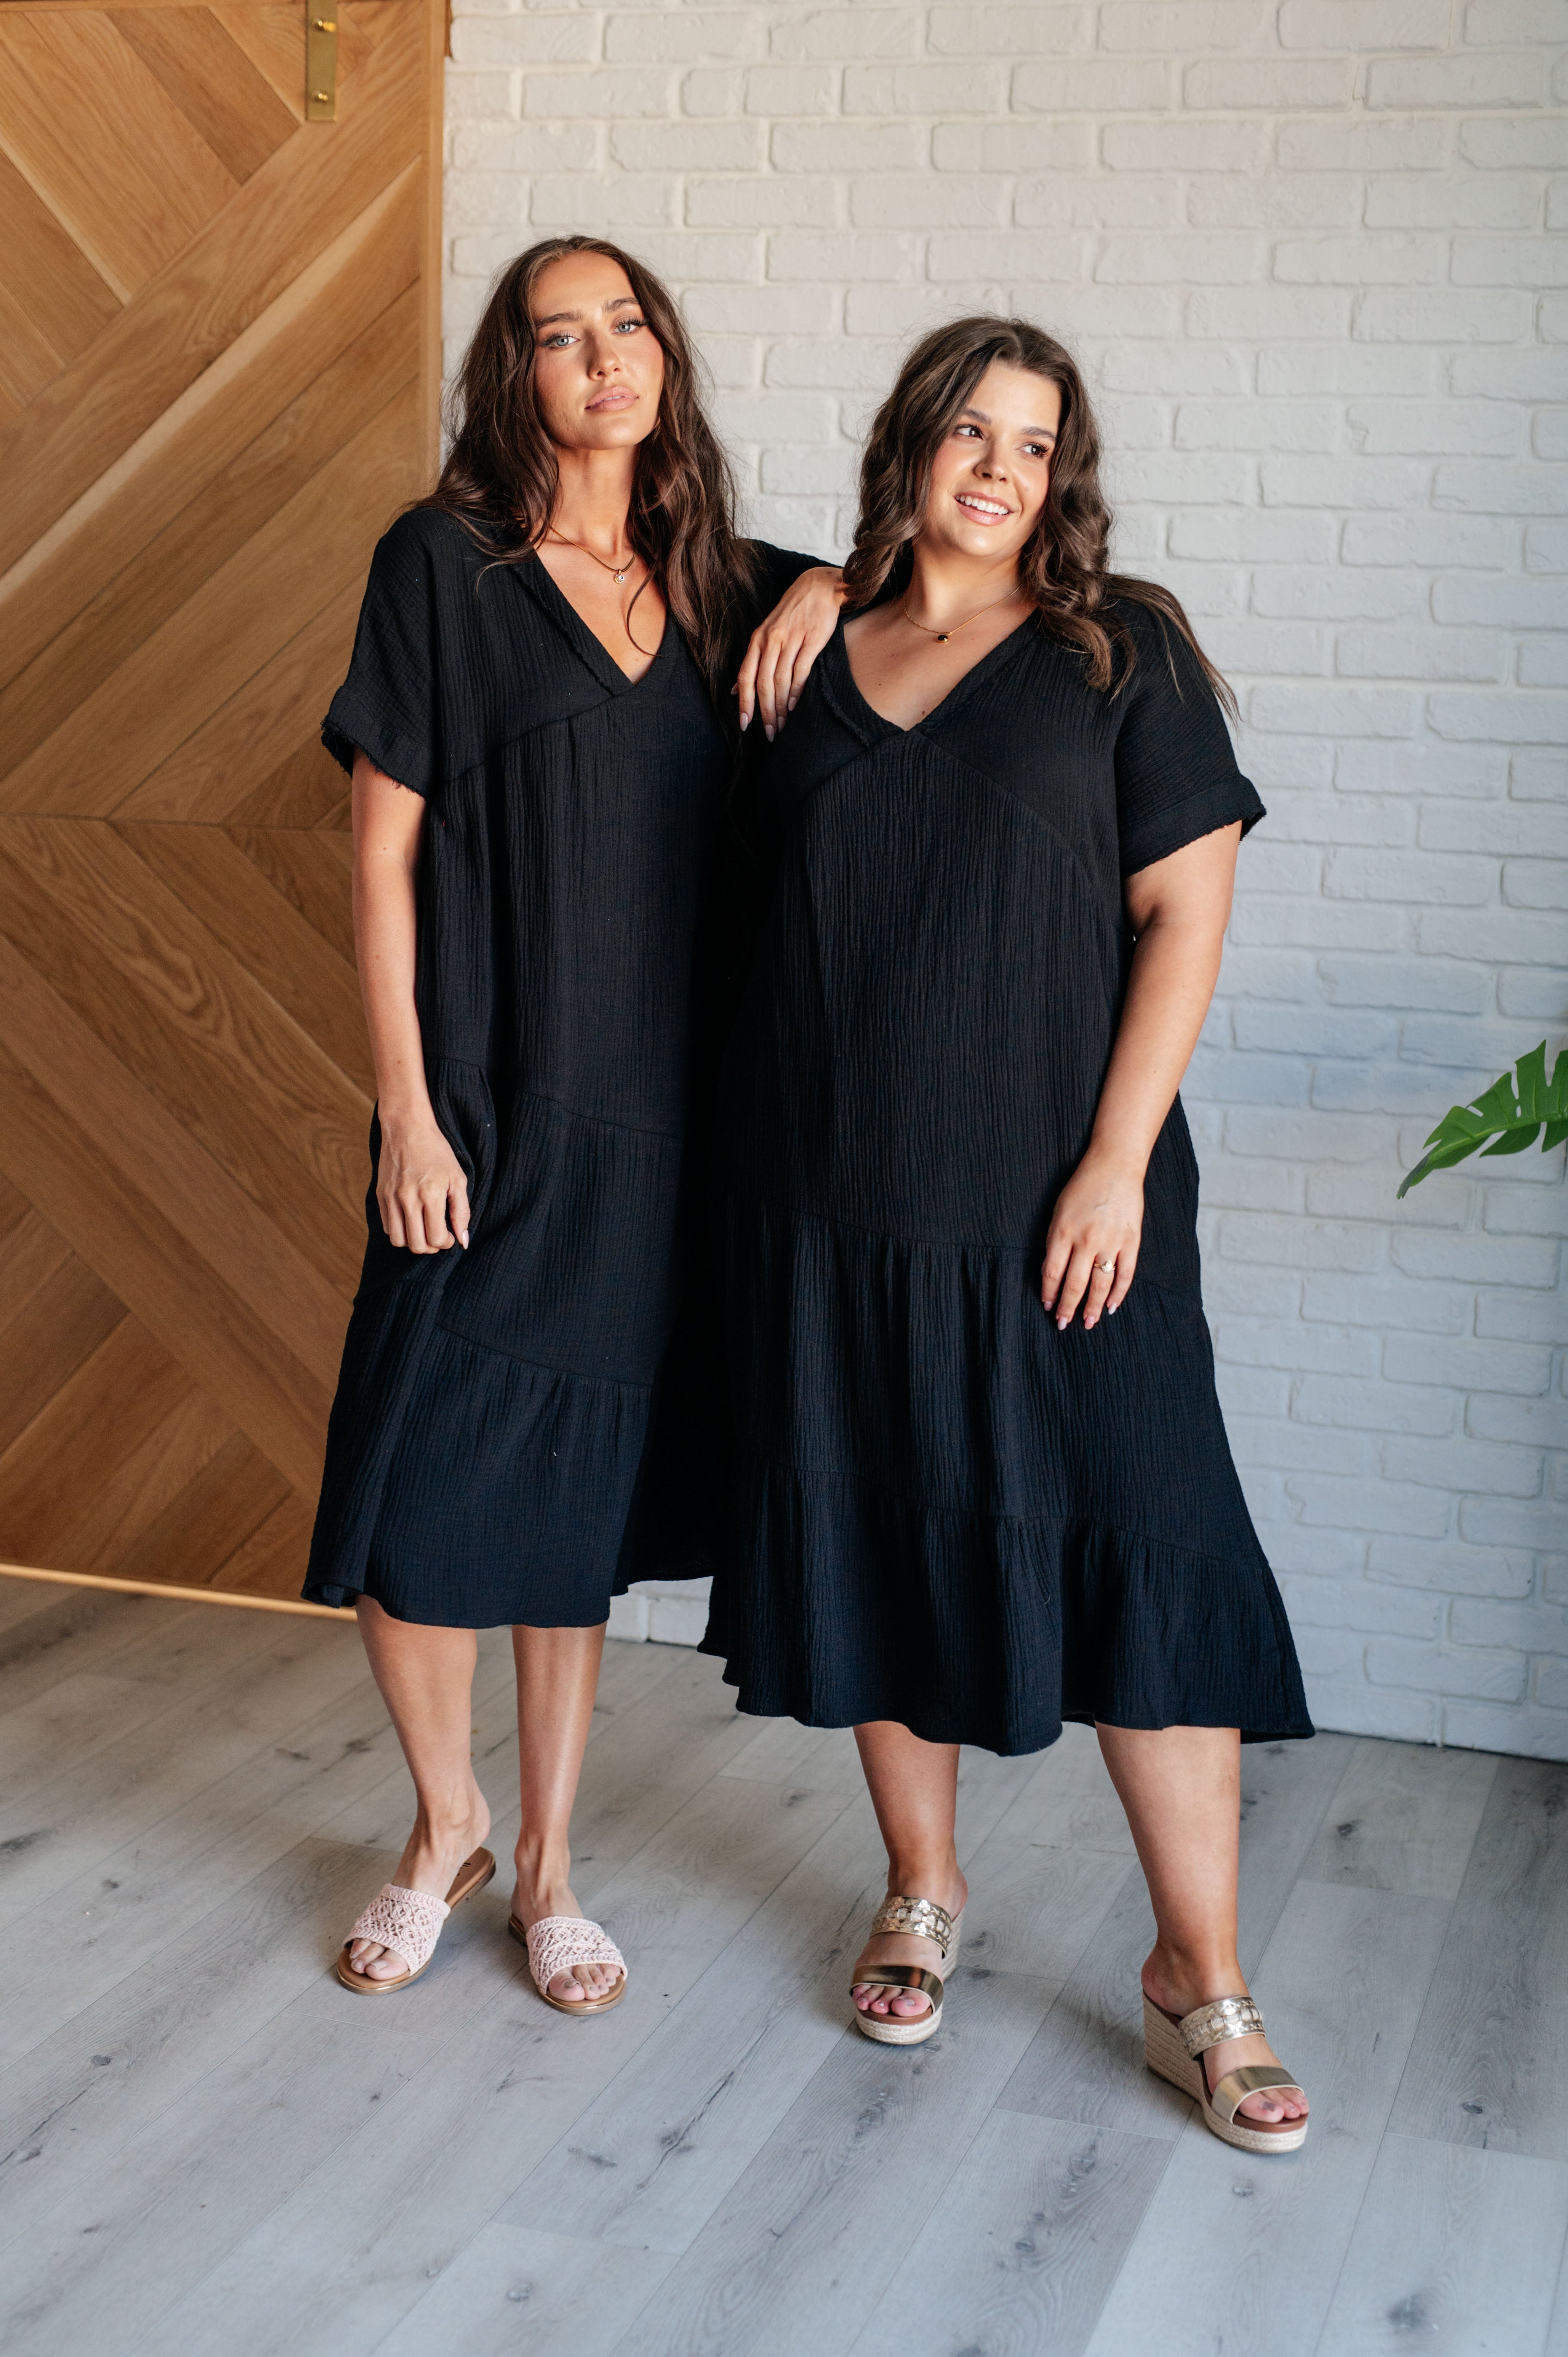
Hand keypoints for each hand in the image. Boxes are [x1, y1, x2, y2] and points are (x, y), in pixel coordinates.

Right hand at [376, 1110, 470, 1253]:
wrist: (407, 1128)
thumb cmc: (437, 1152)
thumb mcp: (458, 1179)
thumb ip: (462, 1211)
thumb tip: (463, 1240)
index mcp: (431, 1194)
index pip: (436, 1238)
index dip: (446, 1243)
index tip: (450, 1236)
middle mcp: (408, 1199)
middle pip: (416, 1245)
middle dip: (431, 1247)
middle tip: (438, 1236)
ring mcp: (391, 1198)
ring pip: (398, 1240)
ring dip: (413, 1242)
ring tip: (423, 1230)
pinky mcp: (380, 1195)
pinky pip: (386, 1227)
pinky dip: (399, 1231)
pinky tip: (410, 1220)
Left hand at [736, 564, 845, 737]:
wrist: (819, 587)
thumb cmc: (792, 613)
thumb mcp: (766, 633)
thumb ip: (753, 661)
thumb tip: (733, 689)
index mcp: (758, 639)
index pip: (745, 676)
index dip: (744, 702)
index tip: (744, 725)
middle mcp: (771, 640)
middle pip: (763, 683)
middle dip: (765, 712)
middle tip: (769, 733)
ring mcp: (792, 639)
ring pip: (781, 680)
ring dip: (781, 707)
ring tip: (782, 725)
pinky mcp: (812, 639)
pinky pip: (801, 671)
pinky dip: (797, 691)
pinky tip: (794, 706)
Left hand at [1041, 1152, 1142, 1330]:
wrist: (1115, 1166)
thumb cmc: (1082, 1188)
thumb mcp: (1059, 1210)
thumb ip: (1054, 1241)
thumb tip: (1049, 1273)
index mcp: (1063, 1231)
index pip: (1052, 1272)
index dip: (1048, 1293)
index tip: (1046, 1306)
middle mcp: (1086, 1240)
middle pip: (1075, 1284)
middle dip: (1067, 1308)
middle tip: (1062, 1324)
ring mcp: (1111, 1241)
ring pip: (1100, 1284)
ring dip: (1093, 1307)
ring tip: (1088, 1323)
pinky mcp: (1131, 1241)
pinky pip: (1125, 1274)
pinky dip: (1118, 1293)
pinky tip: (1111, 1306)